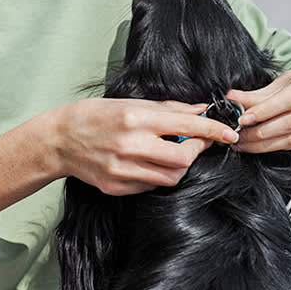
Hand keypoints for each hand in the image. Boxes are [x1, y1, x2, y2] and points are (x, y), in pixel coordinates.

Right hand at [51, 98, 239, 195]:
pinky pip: (151, 185)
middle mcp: (130, 145)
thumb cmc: (96, 115)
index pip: (187, 125)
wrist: (59, 139)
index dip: (213, 130)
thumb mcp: (131, 103)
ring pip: (171, 177)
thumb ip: (169, 109)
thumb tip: (201, 110)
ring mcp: (122, 169)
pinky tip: (149, 163)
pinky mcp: (116, 186)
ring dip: (180, 166)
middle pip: (183, 158)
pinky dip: (158, 175)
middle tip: (197, 143)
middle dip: (197, 152)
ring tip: (171, 152)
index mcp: (136, 119)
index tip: (230, 133)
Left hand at [225, 67, 290, 152]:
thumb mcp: (280, 84)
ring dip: (266, 144)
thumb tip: (231, 98)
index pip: (289, 99)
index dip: (265, 111)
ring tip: (246, 144)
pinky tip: (261, 146)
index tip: (243, 119)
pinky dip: (277, 147)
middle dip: (262, 132)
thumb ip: (256, 94)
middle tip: (240, 136)